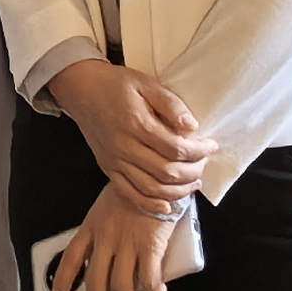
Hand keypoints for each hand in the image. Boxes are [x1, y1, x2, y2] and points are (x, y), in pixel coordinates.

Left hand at [44, 183, 185, 290]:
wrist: (156, 175)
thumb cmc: (135, 189)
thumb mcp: (107, 205)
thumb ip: (105, 229)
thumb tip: (108, 256)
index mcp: (92, 226)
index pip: (71, 257)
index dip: (63, 281)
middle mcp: (106, 238)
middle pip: (94, 283)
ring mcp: (127, 243)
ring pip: (121, 287)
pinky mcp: (150, 246)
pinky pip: (149, 279)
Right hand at [52, 58, 212, 203]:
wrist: (81, 88)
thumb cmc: (114, 84)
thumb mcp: (146, 84)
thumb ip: (170, 104)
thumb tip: (192, 126)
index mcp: (137, 124)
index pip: (176, 149)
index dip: (199, 151)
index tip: (210, 146)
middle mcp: (125, 147)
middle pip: (166, 172)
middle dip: (192, 172)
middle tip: (203, 164)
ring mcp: (115, 161)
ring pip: (151, 188)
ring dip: (177, 191)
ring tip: (193, 183)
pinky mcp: (108, 168)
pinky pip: (130, 194)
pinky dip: (150, 205)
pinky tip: (167, 206)